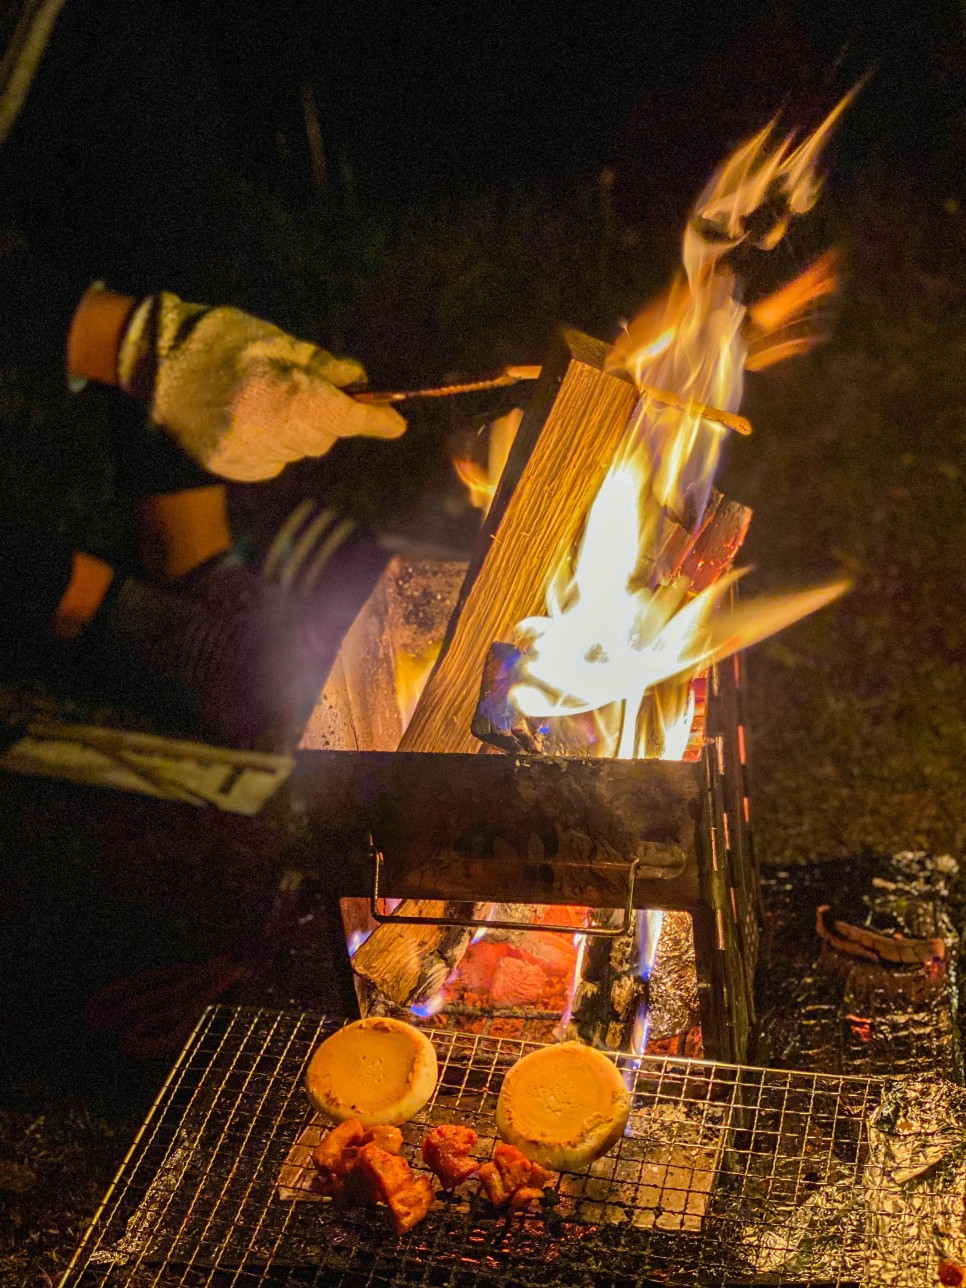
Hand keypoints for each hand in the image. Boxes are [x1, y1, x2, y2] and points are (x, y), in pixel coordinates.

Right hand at [78, 289, 405, 480]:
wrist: (154, 362)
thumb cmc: (219, 339)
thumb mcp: (276, 340)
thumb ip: (322, 366)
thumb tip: (362, 383)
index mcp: (281, 394)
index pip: (344, 418)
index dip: (375, 421)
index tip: (396, 423)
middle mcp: (267, 433)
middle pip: (324, 436)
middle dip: (328, 414)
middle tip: (310, 387)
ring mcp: (248, 455)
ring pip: (301, 450)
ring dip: (300, 428)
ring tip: (268, 397)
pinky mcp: (234, 468)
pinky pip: (276, 460)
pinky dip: (276, 442)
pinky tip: (250, 417)